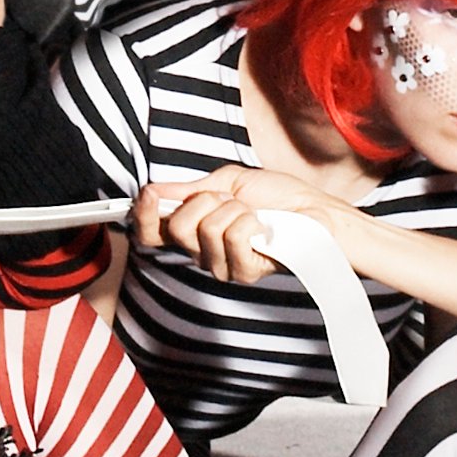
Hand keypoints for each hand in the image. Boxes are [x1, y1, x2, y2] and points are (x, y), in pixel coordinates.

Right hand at [134, 162, 355, 283]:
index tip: (149, 194)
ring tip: (254, 214)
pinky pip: (232, 235)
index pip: (152, 234)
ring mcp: (222, 266)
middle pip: (178, 226)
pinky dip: (249, 221)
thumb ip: (189, 189)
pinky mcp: (243, 273)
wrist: (313, 212)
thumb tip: (152, 189)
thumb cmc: (276, 198)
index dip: (143, 215)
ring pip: (206, 228)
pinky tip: (263, 227)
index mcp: (194, 231)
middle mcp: (202, 253)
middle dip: (206, 200)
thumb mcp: (228, 183)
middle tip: (231, 200)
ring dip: (234, 209)